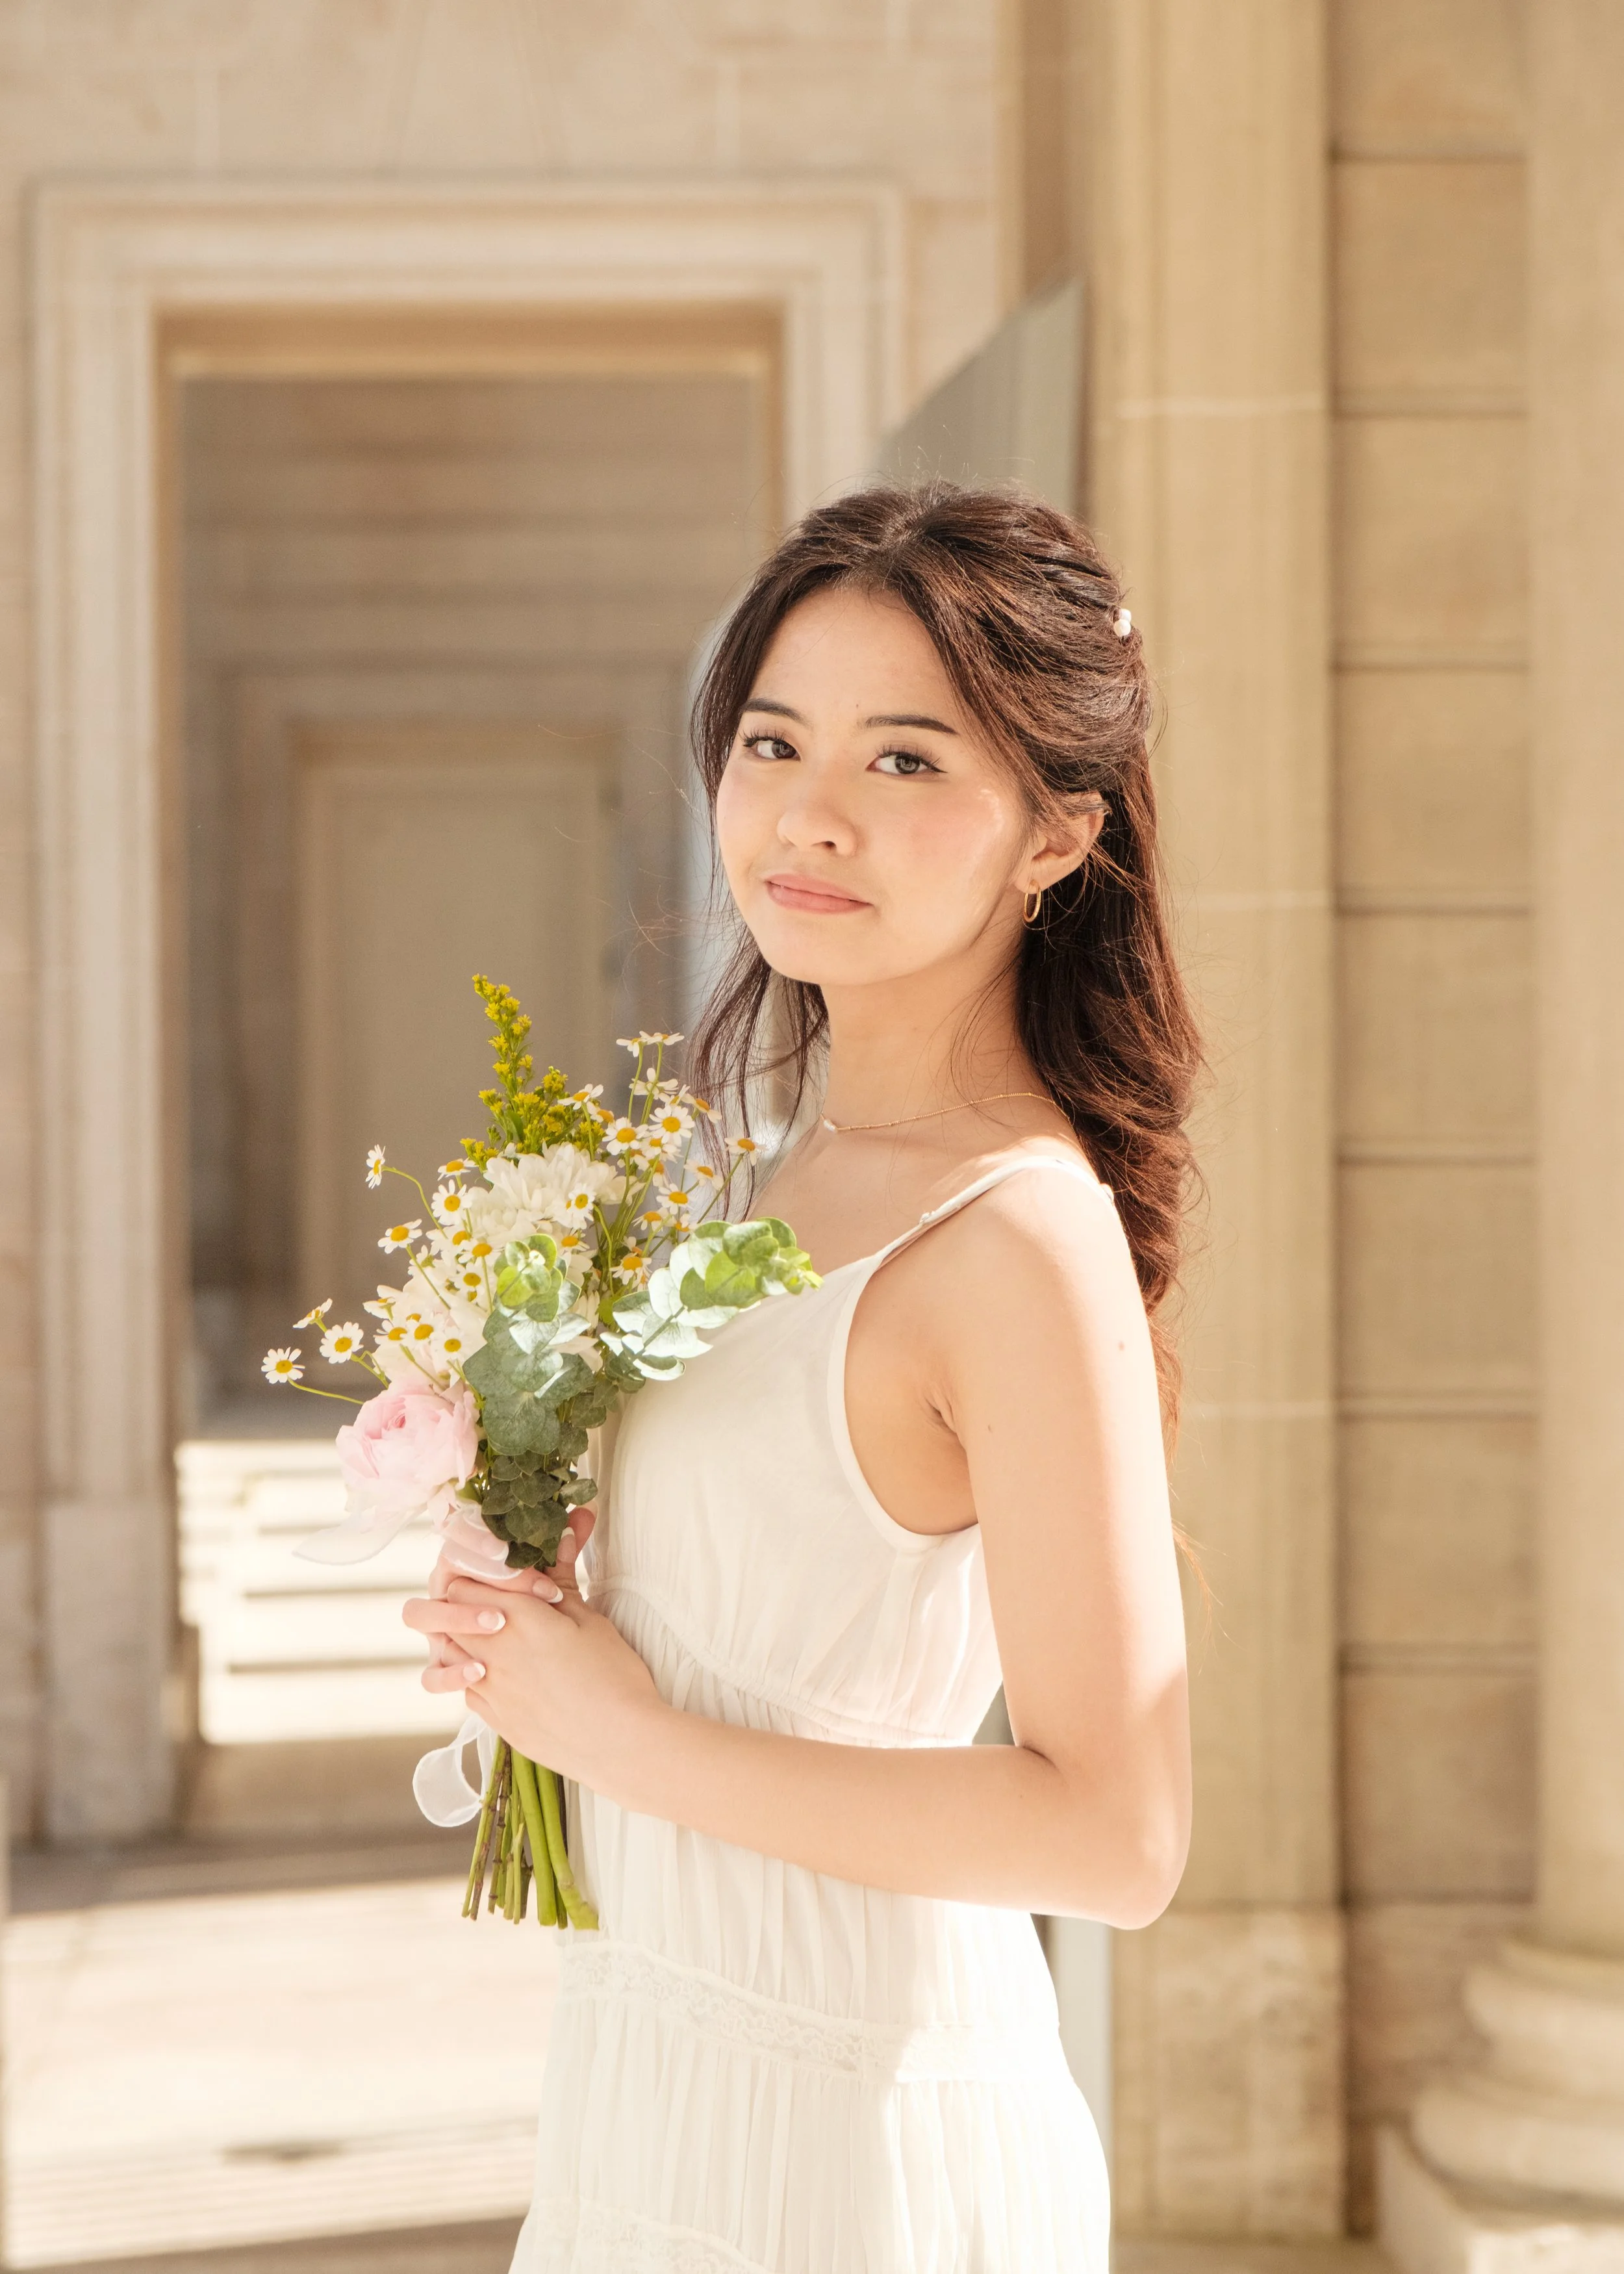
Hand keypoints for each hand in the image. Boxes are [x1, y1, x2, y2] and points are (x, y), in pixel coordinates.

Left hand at [402, 1511, 665, 1791]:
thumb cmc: (614, 1675)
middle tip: (485, 1603)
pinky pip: (465, 1690)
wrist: (622, 1744)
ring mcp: (487, 1691)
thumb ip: (563, 1577)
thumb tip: (566, 1529)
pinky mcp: (493, 1721)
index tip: (497, 1577)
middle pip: (443, 1617)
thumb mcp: (590, 1619)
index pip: (461, 1582)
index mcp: (516, 1617)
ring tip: (493, 1639)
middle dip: (457, 1605)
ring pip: (447, 1655)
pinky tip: (505, 1675)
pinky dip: (475, 1676)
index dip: (474, 1576)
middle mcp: (491, 1652)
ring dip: (462, 1641)